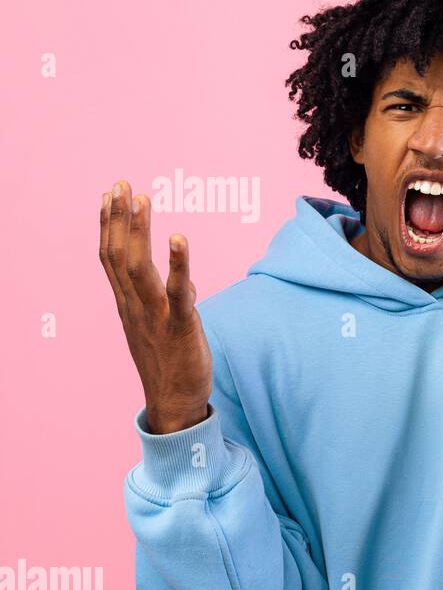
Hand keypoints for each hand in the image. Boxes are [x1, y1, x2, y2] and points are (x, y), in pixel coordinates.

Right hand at [99, 180, 212, 433]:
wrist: (175, 405)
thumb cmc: (172, 363)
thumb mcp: (166, 326)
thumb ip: (172, 301)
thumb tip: (188, 282)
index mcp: (128, 305)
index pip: (110, 258)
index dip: (108, 226)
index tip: (108, 195)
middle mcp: (134, 307)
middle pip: (118, 255)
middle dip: (118, 218)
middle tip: (121, 184)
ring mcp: (154, 316)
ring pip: (139, 268)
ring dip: (138, 231)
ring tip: (141, 199)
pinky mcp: (180, 327)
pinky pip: (177, 292)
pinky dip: (179, 264)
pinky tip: (179, 238)